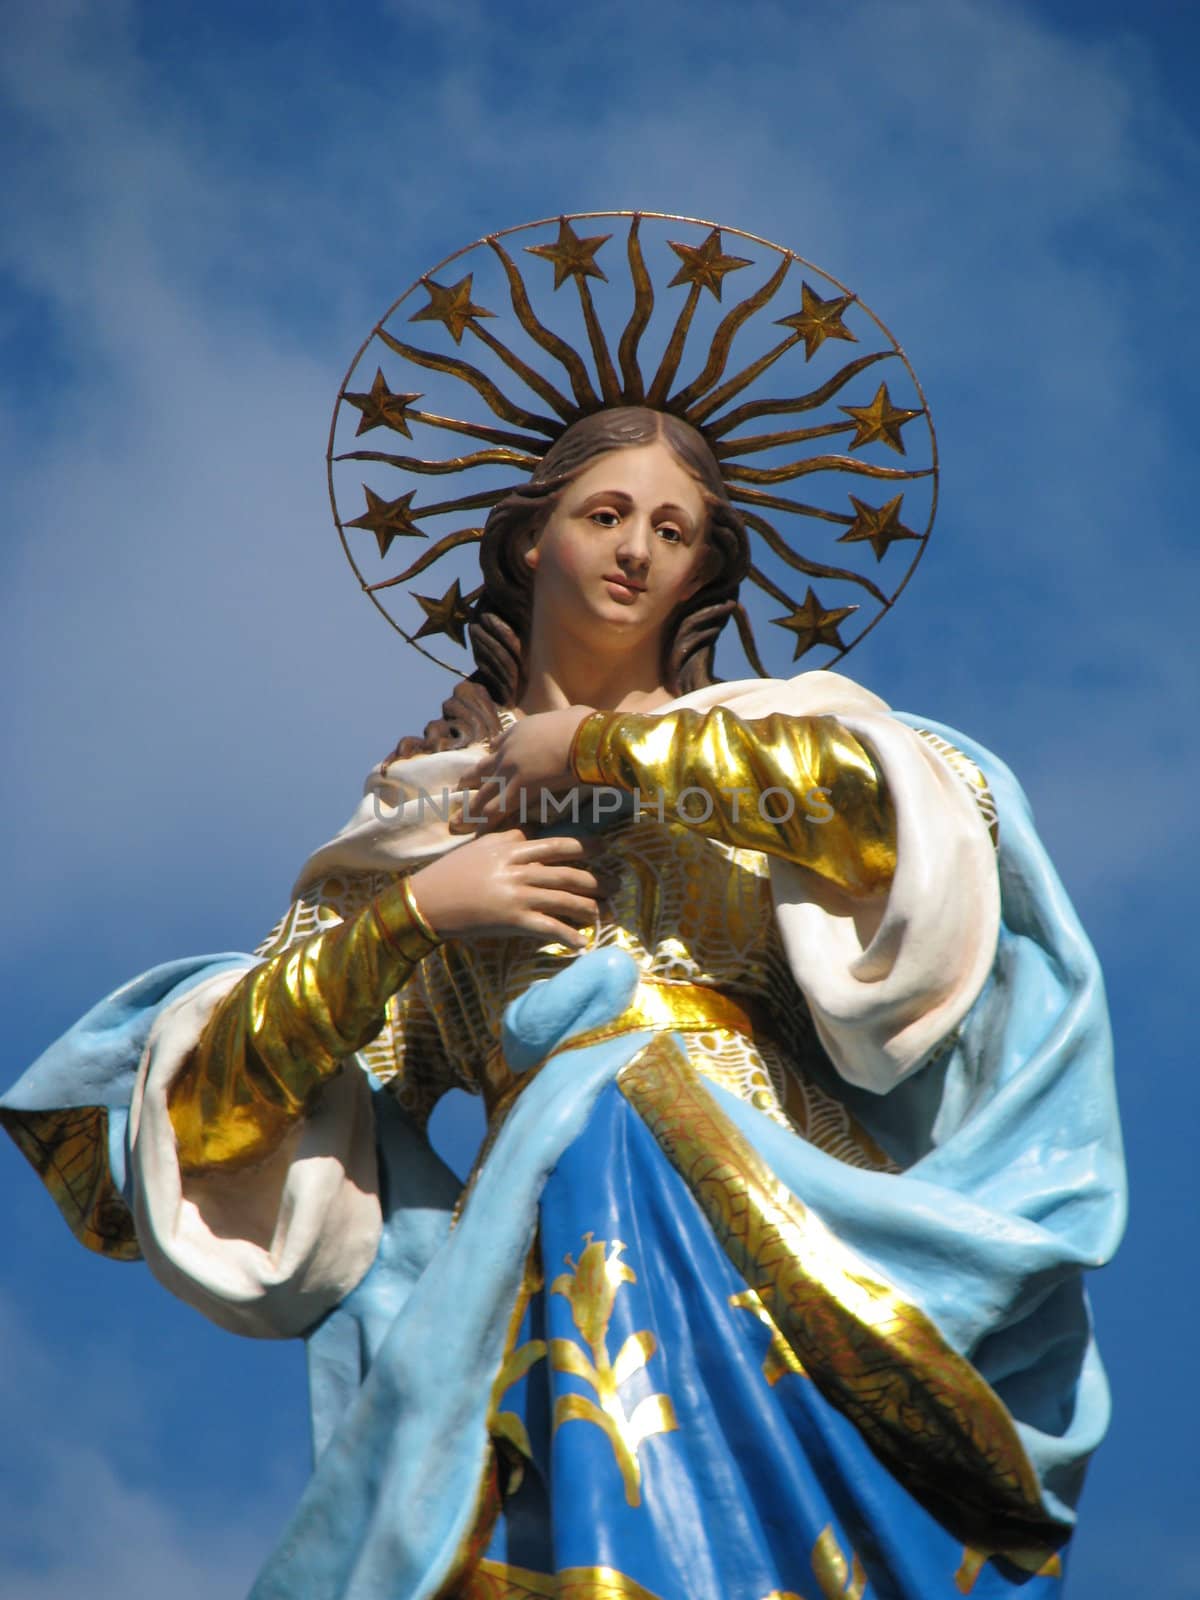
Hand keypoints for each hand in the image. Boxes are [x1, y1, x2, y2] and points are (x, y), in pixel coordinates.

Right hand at [409, 828, 614, 948]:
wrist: (427, 901)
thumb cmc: (450, 873)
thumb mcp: (480, 846)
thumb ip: (508, 839)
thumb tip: (531, 830)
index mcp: (511, 848)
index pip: (555, 844)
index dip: (584, 845)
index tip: (603, 847)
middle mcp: (518, 869)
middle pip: (567, 872)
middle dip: (596, 879)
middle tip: (615, 884)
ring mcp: (517, 894)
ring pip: (564, 899)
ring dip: (589, 908)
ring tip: (605, 914)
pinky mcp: (513, 920)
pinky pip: (549, 927)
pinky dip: (568, 936)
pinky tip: (581, 944)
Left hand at [453, 707, 595, 832]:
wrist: (581, 735)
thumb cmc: (585, 726)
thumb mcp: (571, 716)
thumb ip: (570, 721)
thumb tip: (582, 719)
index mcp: (520, 731)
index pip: (498, 745)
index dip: (492, 757)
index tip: (486, 765)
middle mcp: (508, 750)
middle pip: (482, 769)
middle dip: (468, 781)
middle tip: (457, 789)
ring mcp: (510, 769)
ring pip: (483, 793)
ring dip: (470, 809)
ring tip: (457, 822)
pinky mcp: (518, 788)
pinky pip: (496, 809)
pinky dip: (485, 822)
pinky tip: (476, 833)